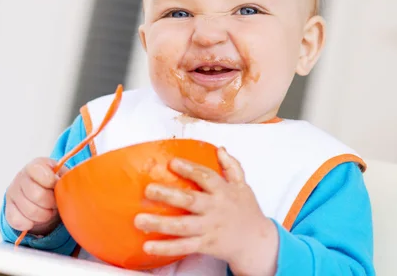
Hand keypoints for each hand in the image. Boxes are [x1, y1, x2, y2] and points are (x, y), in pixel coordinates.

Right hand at [5, 157, 68, 235]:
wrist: (42, 192)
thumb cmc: (55, 184)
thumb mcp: (63, 175)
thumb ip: (66, 178)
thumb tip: (72, 187)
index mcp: (35, 166)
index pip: (39, 171)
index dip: (51, 182)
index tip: (57, 186)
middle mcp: (21, 177)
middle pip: (36, 195)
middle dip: (51, 203)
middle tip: (55, 203)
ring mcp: (13, 193)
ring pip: (30, 211)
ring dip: (44, 215)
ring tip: (49, 210)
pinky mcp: (9, 209)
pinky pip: (18, 221)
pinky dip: (31, 224)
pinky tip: (37, 218)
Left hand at [134, 147, 277, 275]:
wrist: (257, 243)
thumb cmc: (246, 210)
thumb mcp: (243, 186)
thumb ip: (232, 166)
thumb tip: (220, 149)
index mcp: (223, 192)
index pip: (206, 177)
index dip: (189, 169)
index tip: (171, 163)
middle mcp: (215, 209)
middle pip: (190, 201)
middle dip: (168, 195)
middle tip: (148, 190)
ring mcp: (209, 228)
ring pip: (183, 227)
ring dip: (160, 224)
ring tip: (139, 220)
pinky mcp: (204, 245)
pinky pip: (183, 247)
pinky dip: (165, 248)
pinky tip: (147, 246)